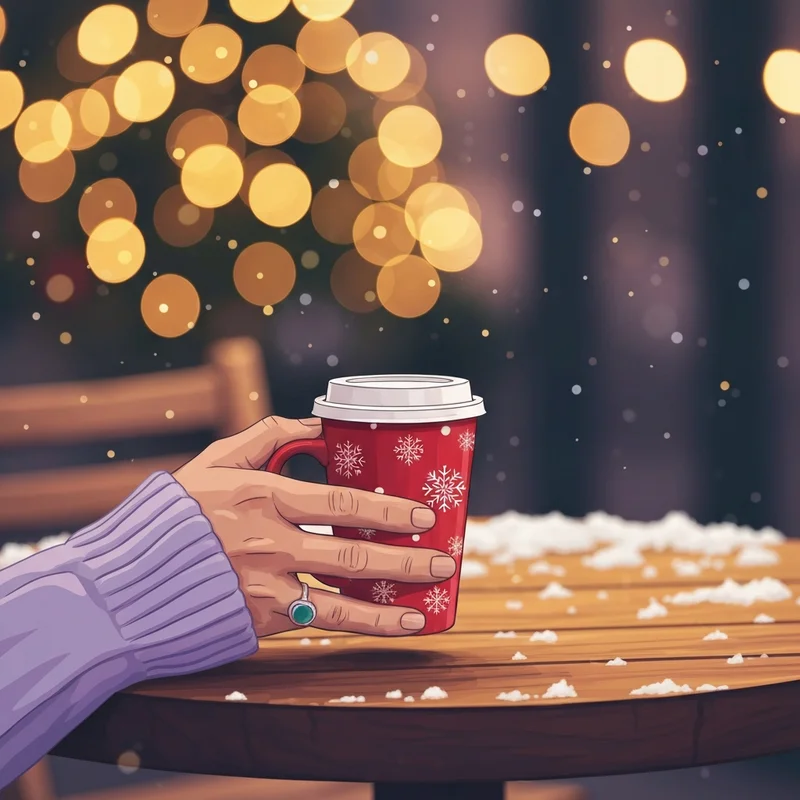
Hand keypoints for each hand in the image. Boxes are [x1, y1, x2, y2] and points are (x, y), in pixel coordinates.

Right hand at [173, 416, 453, 637]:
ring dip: (390, 609)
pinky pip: (315, 625)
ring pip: (340, 606)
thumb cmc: (175, 515)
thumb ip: (267, 436)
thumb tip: (318, 424)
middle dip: (407, 560)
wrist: (125, 582)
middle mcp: (268, 546)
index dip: (389, 509)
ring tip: (427, 608)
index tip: (425, 514)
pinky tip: (387, 625)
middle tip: (445, 559)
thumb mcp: (215, 461)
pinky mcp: (256, 624)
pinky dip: (356, 626)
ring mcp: (263, 590)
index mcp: (262, 497)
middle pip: (352, 557)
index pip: (341, 503)